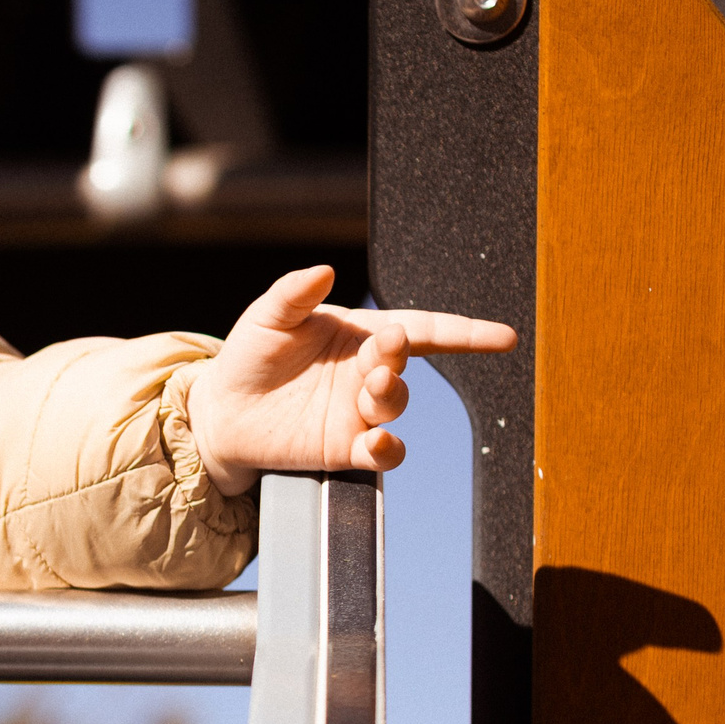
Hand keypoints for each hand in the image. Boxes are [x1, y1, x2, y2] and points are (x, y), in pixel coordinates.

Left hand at [187, 265, 516, 495]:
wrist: (221, 410)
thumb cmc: (249, 356)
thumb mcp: (268, 317)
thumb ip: (293, 294)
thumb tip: (324, 270)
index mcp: (361, 334)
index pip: (423, 330)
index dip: (464, 333)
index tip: (502, 337)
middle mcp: (366, 373)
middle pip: (403, 363)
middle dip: (399, 355)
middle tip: (386, 349)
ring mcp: (357, 412)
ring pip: (394, 404)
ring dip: (391, 394)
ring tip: (371, 385)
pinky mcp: (343, 448)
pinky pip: (381, 453)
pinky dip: (387, 450)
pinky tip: (377, 442)